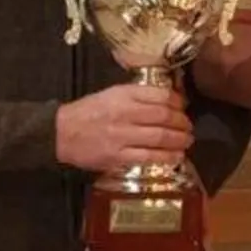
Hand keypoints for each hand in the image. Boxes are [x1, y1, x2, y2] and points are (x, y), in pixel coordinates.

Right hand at [56, 85, 191, 172]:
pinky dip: (166, 157)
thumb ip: (138, 95)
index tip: (184, 107)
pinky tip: (176, 156)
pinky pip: (147, 157)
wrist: (60, 132)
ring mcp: (121, 136)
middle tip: (189, 127)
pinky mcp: (116, 156)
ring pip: (159, 137)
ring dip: (179, 140)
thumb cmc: (89, 112)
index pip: (160, 96)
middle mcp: (124, 113)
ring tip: (187, 141)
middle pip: (164, 117)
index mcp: (123, 95)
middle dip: (182, 123)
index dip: (178, 102)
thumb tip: (168, 99)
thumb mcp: (112, 94)